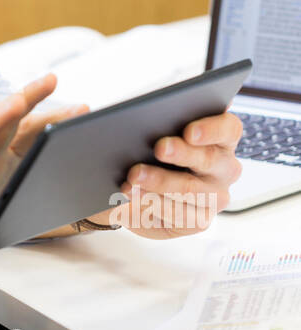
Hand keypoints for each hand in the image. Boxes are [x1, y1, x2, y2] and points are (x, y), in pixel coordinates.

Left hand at [90, 108, 243, 239]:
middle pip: (211, 160)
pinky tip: (133, 199)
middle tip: (158, 148)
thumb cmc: (142, 148)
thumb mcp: (144, 126)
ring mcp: (215, 197)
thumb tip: (100, 108)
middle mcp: (224, 167)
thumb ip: (147, 114)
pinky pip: (181, 216)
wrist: (128, 184)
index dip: (212, 128)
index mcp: (221, 137)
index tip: (188, 129)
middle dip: (182, 155)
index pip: (229, 127)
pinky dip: (154, 207)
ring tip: (132, 179)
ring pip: (194, 192)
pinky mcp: (198, 221)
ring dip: (162, 184)